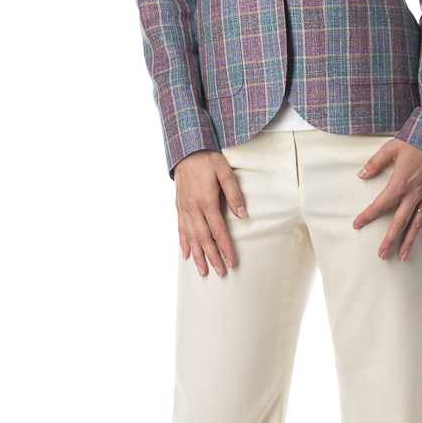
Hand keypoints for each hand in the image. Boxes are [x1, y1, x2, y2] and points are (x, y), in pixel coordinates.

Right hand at [173, 150, 247, 276]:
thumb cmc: (207, 159)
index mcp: (206, 201)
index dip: (225, 248)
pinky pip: (181, 228)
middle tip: (219, 272)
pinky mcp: (179, 206)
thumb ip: (234, 194)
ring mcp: (184, 208)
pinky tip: (186, 254)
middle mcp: (193, 208)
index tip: (231, 261)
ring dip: (197, 255)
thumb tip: (243, 214)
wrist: (185, 149)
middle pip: (204, 239)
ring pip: (191, 237)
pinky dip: (183, 243)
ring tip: (202, 271)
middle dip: (212, 257)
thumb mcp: (225, 172)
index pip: (218, 231)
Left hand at [352, 139, 421, 260]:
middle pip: (399, 222)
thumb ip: (375, 162)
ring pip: (417, 224)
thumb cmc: (416, 141)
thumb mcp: (392, 148)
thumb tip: (361, 175)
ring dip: (409, 241)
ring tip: (403, 257)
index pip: (380, 204)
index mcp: (400, 183)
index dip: (367, 215)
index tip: (357, 225)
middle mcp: (414, 194)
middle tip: (381, 255)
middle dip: (390, 240)